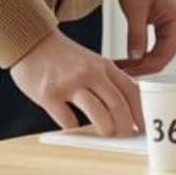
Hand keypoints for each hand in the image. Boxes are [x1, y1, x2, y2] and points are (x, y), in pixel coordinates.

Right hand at [9, 31, 142, 136]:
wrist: (32, 41)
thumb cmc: (63, 56)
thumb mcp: (92, 61)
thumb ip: (108, 79)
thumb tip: (128, 105)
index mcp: (104, 66)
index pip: (131, 90)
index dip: (140, 111)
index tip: (143, 125)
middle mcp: (90, 73)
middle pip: (118, 104)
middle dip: (125, 124)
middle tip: (126, 134)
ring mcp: (70, 84)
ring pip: (98, 113)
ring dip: (106, 128)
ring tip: (106, 132)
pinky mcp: (49, 95)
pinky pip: (67, 120)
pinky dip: (73, 128)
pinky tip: (73, 127)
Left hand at [115, 0, 175, 75]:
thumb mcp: (135, 8)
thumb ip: (136, 34)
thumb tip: (135, 58)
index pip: (163, 56)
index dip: (143, 66)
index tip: (124, 71)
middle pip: (162, 60)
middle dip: (140, 67)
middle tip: (118, 72)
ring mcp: (174, 31)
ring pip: (158, 57)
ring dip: (140, 64)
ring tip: (120, 67)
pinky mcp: (166, 32)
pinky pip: (156, 50)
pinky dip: (142, 57)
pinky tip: (127, 60)